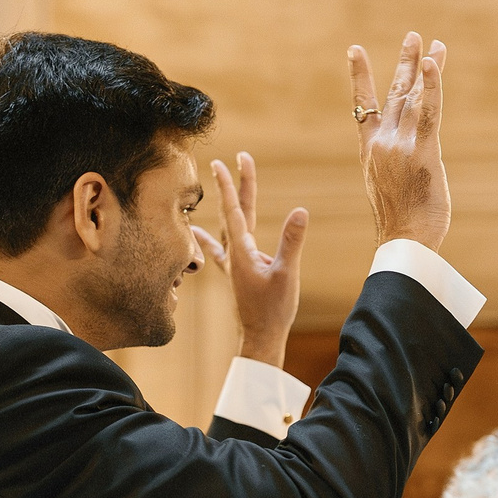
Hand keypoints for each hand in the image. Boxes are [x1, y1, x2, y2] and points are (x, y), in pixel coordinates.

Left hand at [196, 153, 306, 363]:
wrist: (259, 339)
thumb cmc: (273, 310)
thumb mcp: (287, 274)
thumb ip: (291, 242)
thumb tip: (300, 211)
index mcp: (242, 251)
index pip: (235, 210)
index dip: (229, 185)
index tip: (223, 162)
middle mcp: (234, 253)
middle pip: (235, 211)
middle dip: (238, 184)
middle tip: (239, 158)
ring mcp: (233, 264)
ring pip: (229, 225)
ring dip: (230, 203)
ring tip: (223, 182)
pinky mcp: (236, 274)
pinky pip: (222, 249)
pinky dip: (209, 237)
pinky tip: (197, 232)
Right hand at [350, 33, 450, 249]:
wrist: (403, 243)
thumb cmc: (402, 227)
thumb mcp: (390, 189)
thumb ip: (396, 167)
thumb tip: (408, 163)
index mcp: (371, 152)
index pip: (363, 107)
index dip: (360, 77)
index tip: (355, 51)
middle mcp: (382, 142)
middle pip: (395, 93)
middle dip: (405, 63)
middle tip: (413, 37)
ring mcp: (400, 144)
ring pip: (414, 97)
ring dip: (425, 66)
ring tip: (435, 42)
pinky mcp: (422, 150)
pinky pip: (429, 111)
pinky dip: (432, 85)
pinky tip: (435, 62)